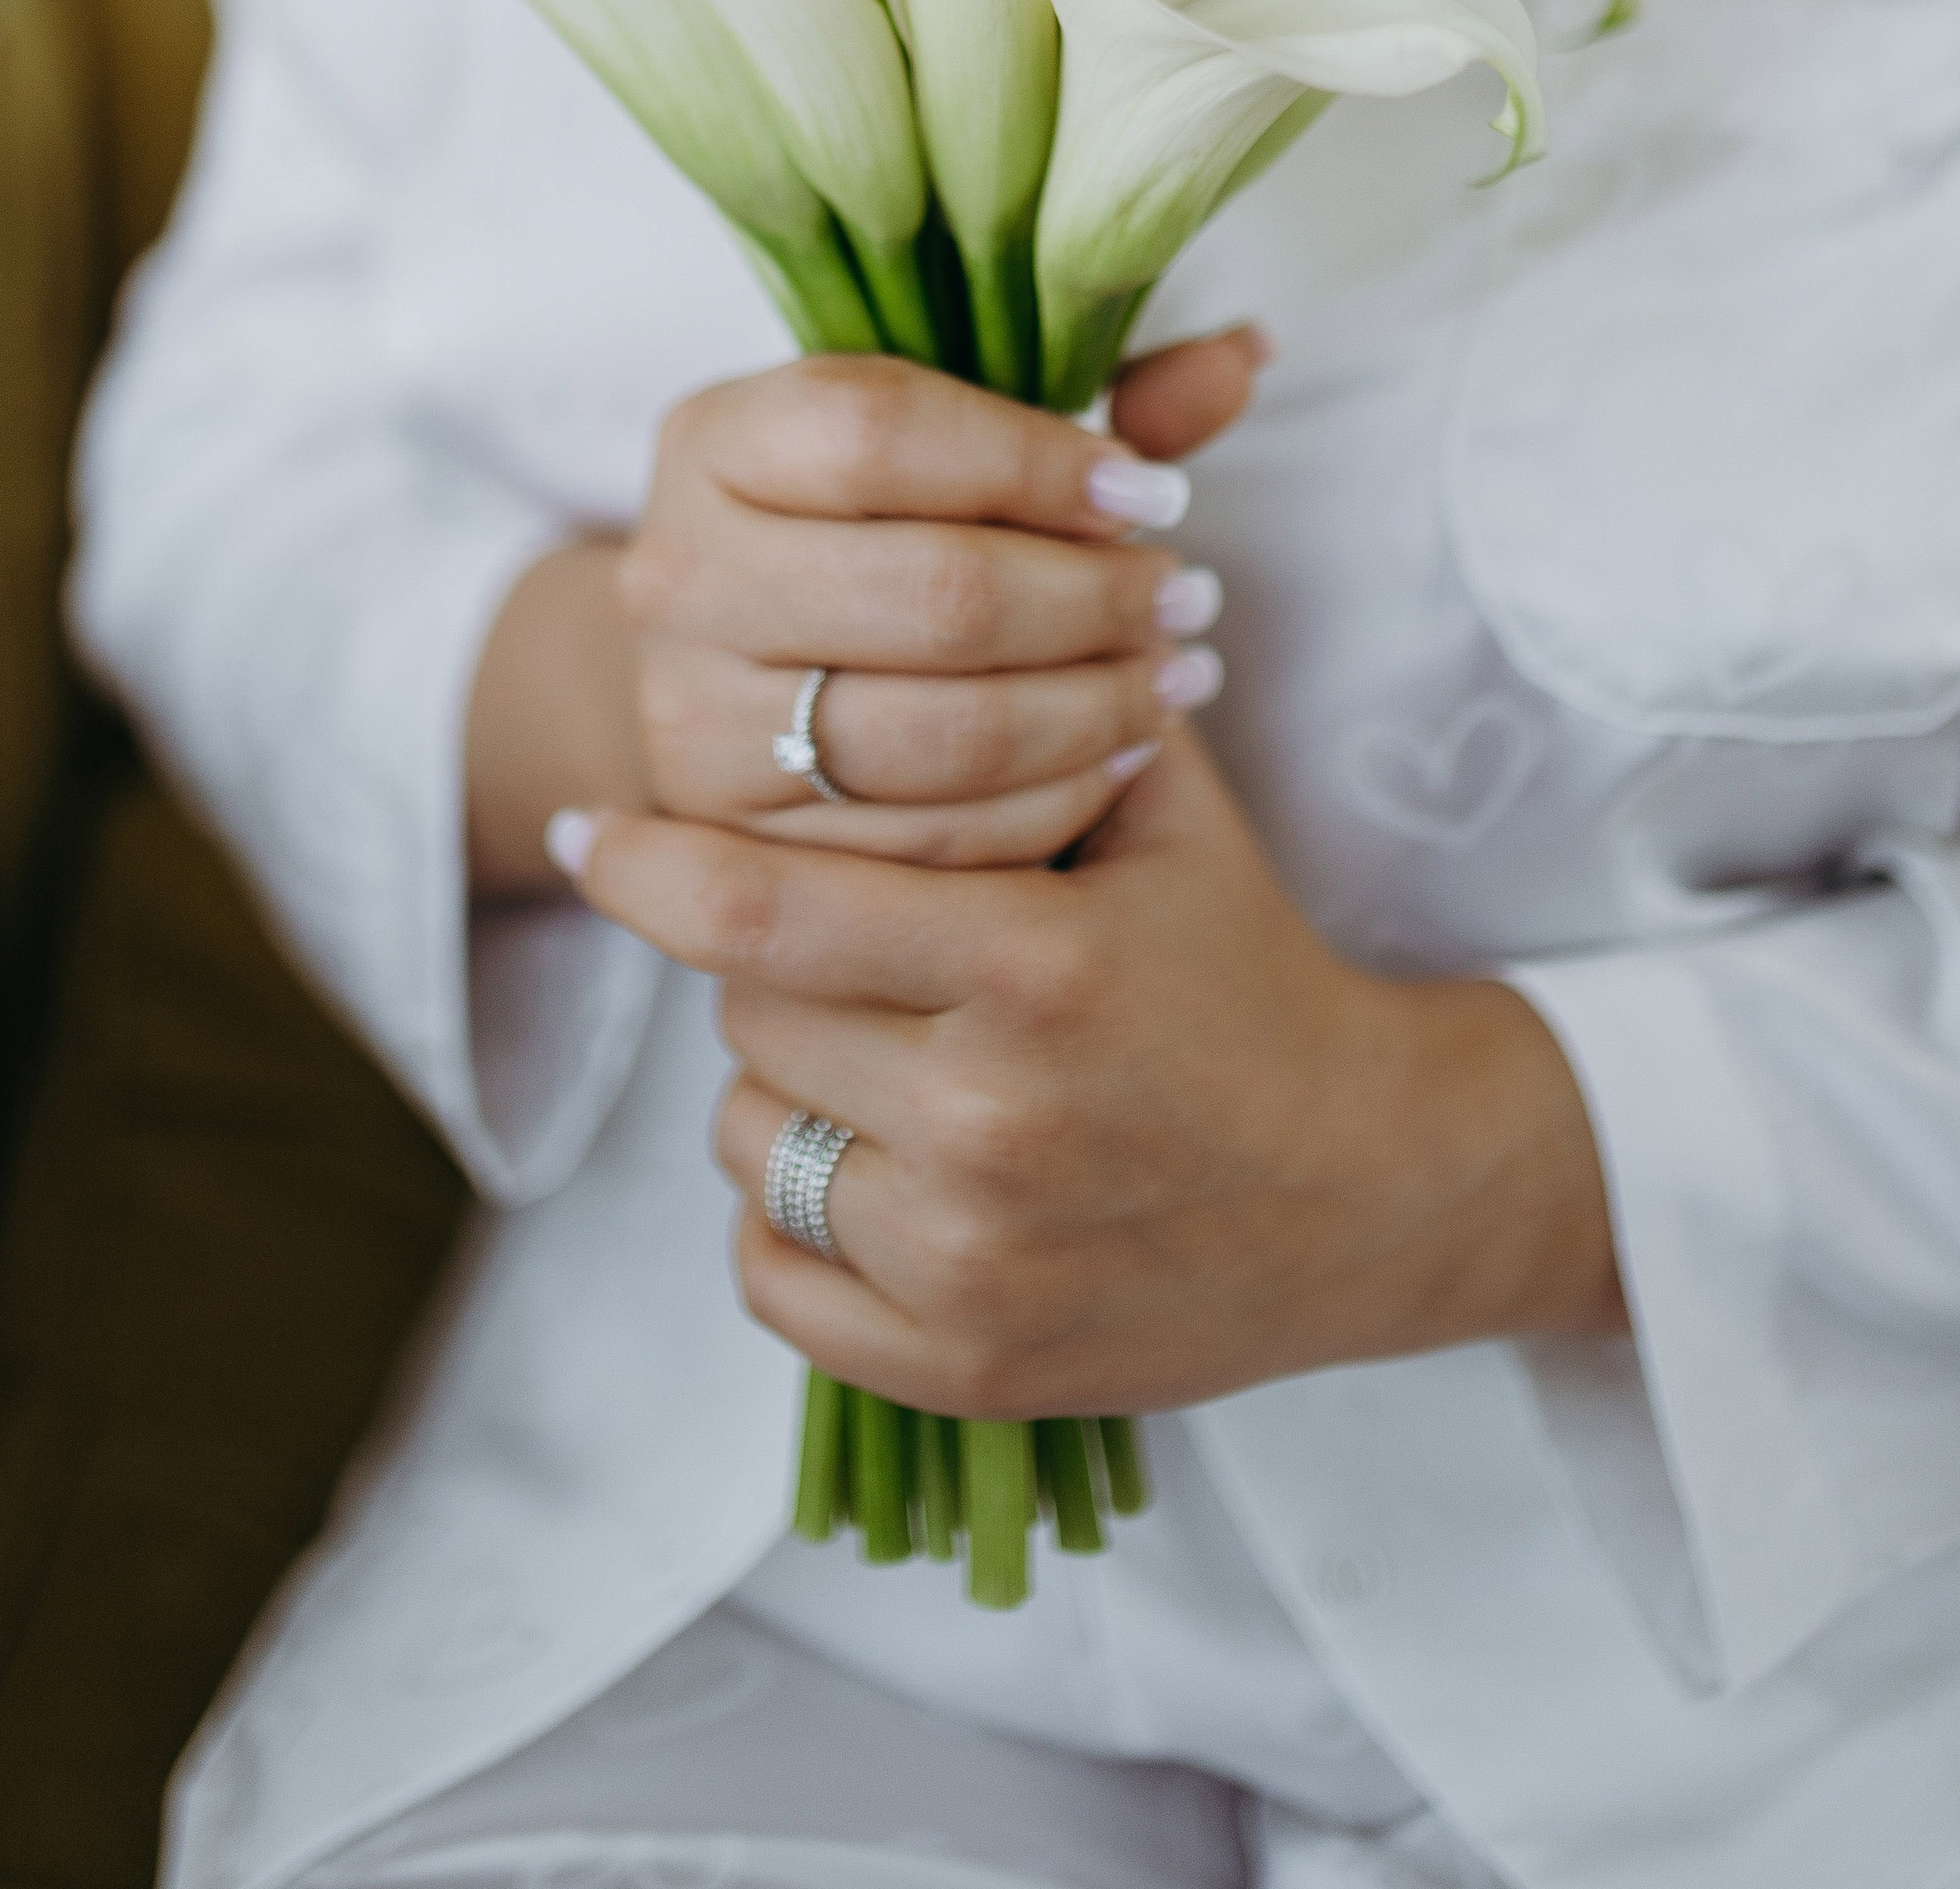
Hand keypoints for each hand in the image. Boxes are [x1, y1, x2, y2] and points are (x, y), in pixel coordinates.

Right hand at [465, 329, 1267, 891]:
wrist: (734, 675)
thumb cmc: (879, 534)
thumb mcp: (957, 446)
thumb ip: (1093, 402)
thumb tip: (1251, 351)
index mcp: (718, 439)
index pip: (886, 431)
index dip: (1042, 461)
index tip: (1157, 494)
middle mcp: (676, 574)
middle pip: (938, 592)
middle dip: (1097, 601)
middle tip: (1190, 598)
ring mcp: (691, 718)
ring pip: (945, 733)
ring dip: (1097, 708)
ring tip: (1179, 678)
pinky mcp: (740, 843)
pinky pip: (935, 842)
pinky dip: (1055, 803)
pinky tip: (1122, 758)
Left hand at [559, 730, 1625, 1416]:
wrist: (1376, 1189)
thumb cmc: (1249, 977)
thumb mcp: (1166, 818)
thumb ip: (1037, 710)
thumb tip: (904, 594)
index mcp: (1039, 966)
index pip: (765, 912)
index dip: (648, 865)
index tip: (583, 833)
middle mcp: (994, 1121)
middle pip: (752, 1007)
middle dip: (779, 962)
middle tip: (869, 954)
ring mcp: (973, 1259)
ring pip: (748, 1133)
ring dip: (788, 1085)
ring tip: (897, 1061)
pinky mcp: (962, 1366)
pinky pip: (769, 1271)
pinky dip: (793, 1217)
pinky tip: (879, 1170)